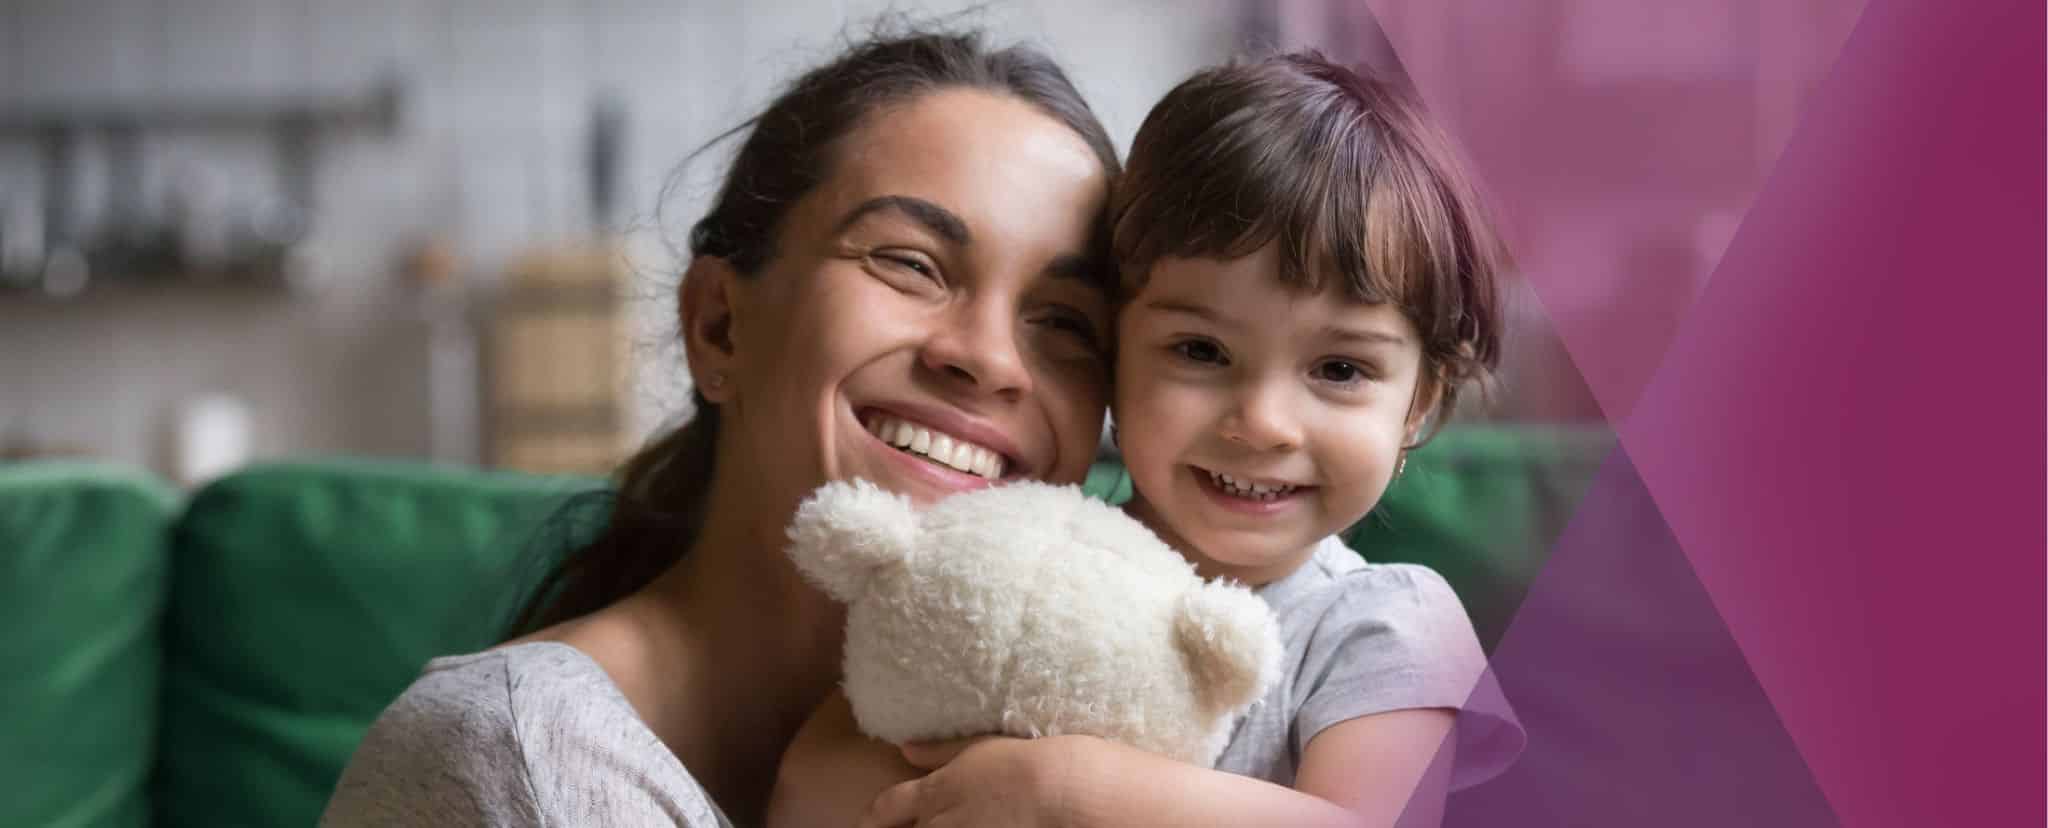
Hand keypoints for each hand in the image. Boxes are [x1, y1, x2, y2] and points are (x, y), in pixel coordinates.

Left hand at [856, 735, 1093, 827]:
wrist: (1057, 791)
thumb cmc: (1021, 763)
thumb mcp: (976, 748)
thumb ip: (937, 751)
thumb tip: (905, 749)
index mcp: (934, 792)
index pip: (887, 808)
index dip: (872, 818)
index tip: (863, 823)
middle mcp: (939, 824)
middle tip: (913, 824)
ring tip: (960, 822)